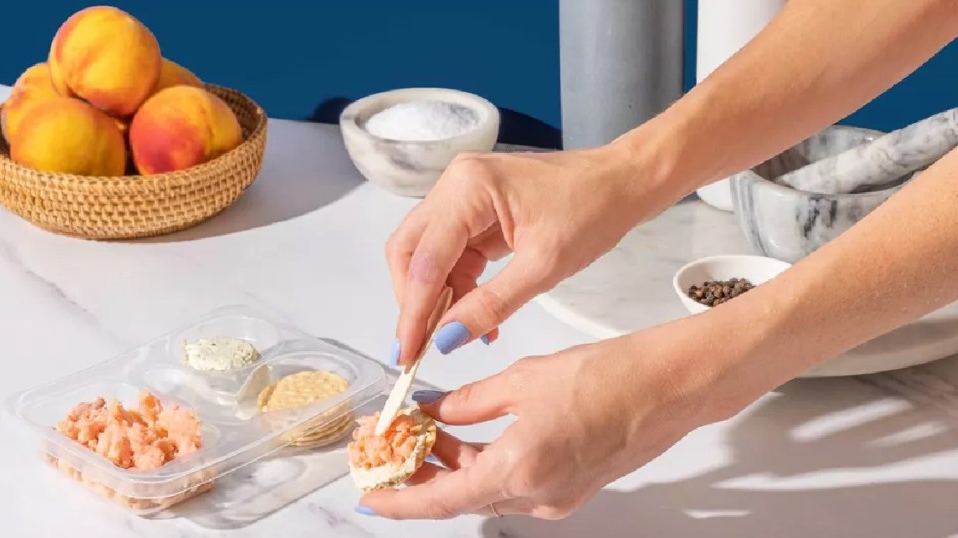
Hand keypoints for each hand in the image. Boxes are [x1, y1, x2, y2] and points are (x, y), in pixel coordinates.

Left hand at [359, 321, 724, 519]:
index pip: (441, 501)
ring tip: (423, 436)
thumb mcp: (525, 379)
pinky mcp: (570, 488)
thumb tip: (436, 410)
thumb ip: (470, 403)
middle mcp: (537, 496)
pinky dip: (483, 465)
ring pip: (485, 491)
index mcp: (520, 469)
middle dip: (421, 477)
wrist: (670, 387)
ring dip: (451, 469)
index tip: (369, 492)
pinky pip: (512, 484)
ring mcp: (556, 498)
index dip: (398, 501)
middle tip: (391, 450)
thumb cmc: (610, 377)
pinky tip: (466, 438)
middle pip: (460, 498)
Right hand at [387, 143, 668, 365]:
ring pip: (426, 254)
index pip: (424, 259)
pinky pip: (451, 253)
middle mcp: (455, 184)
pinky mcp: (474, 210)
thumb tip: (446, 339)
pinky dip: (458, 286)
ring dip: (436, 297)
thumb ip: (490, 305)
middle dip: (413, 301)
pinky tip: (476, 316)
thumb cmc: (594, 211)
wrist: (623, 183)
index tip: (407, 353)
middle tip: (420, 346)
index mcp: (468, 188)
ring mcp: (462, 195)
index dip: (412, 311)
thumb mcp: (543, 267)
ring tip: (457, 336)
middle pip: (409, 251)